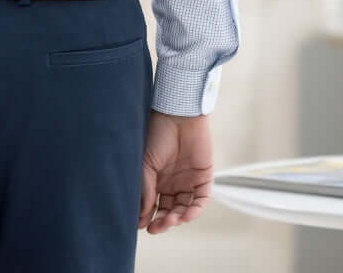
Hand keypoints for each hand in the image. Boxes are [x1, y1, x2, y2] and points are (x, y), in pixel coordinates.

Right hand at [138, 109, 213, 233]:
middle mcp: (171, 183)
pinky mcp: (203, 179)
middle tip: (155, 227)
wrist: (178, 115)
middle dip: (161, 222)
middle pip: (167, 211)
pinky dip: (193, 211)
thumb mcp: (145, 163)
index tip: (140, 224)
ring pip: (183, 209)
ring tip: (169, 221)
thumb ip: (145, 188)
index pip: (151, 205)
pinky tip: (185, 216)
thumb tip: (142, 215)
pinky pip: (200, 201)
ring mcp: (187, 182)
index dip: (146, 216)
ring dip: (176, 219)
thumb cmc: (157, 134)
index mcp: (155, 179)